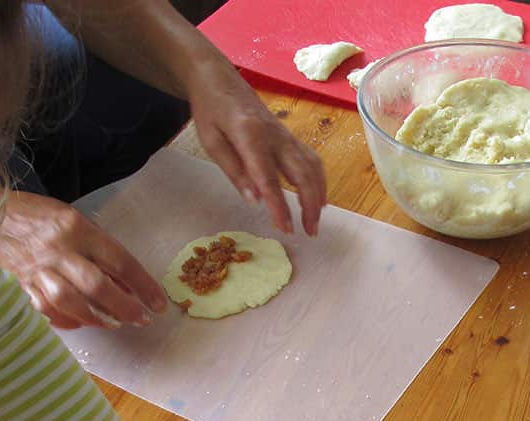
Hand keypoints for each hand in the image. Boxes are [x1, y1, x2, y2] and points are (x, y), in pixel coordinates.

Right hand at [0, 190, 167, 328]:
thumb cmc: (39, 216)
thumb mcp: (74, 220)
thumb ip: (98, 250)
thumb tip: (125, 284)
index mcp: (77, 229)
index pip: (119, 260)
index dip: (142, 285)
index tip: (158, 303)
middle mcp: (58, 250)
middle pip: (97, 286)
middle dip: (124, 308)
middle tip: (141, 319)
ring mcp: (38, 270)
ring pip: (71, 302)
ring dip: (97, 318)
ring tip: (114, 323)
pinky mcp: (22, 285)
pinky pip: (47, 310)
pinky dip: (67, 320)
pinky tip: (82, 322)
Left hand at [183, 54, 326, 236]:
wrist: (219, 78)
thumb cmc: (211, 110)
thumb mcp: (211, 141)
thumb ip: (234, 170)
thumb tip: (255, 201)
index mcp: (251, 136)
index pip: (269, 178)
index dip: (280, 206)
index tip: (286, 229)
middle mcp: (276, 136)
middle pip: (303, 174)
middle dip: (310, 205)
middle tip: (310, 233)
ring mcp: (286, 135)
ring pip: (313, 167)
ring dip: (318, 195)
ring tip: (315, 222)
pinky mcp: (289, 136)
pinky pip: (311, 159)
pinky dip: (319, 181)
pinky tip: (319, 199)